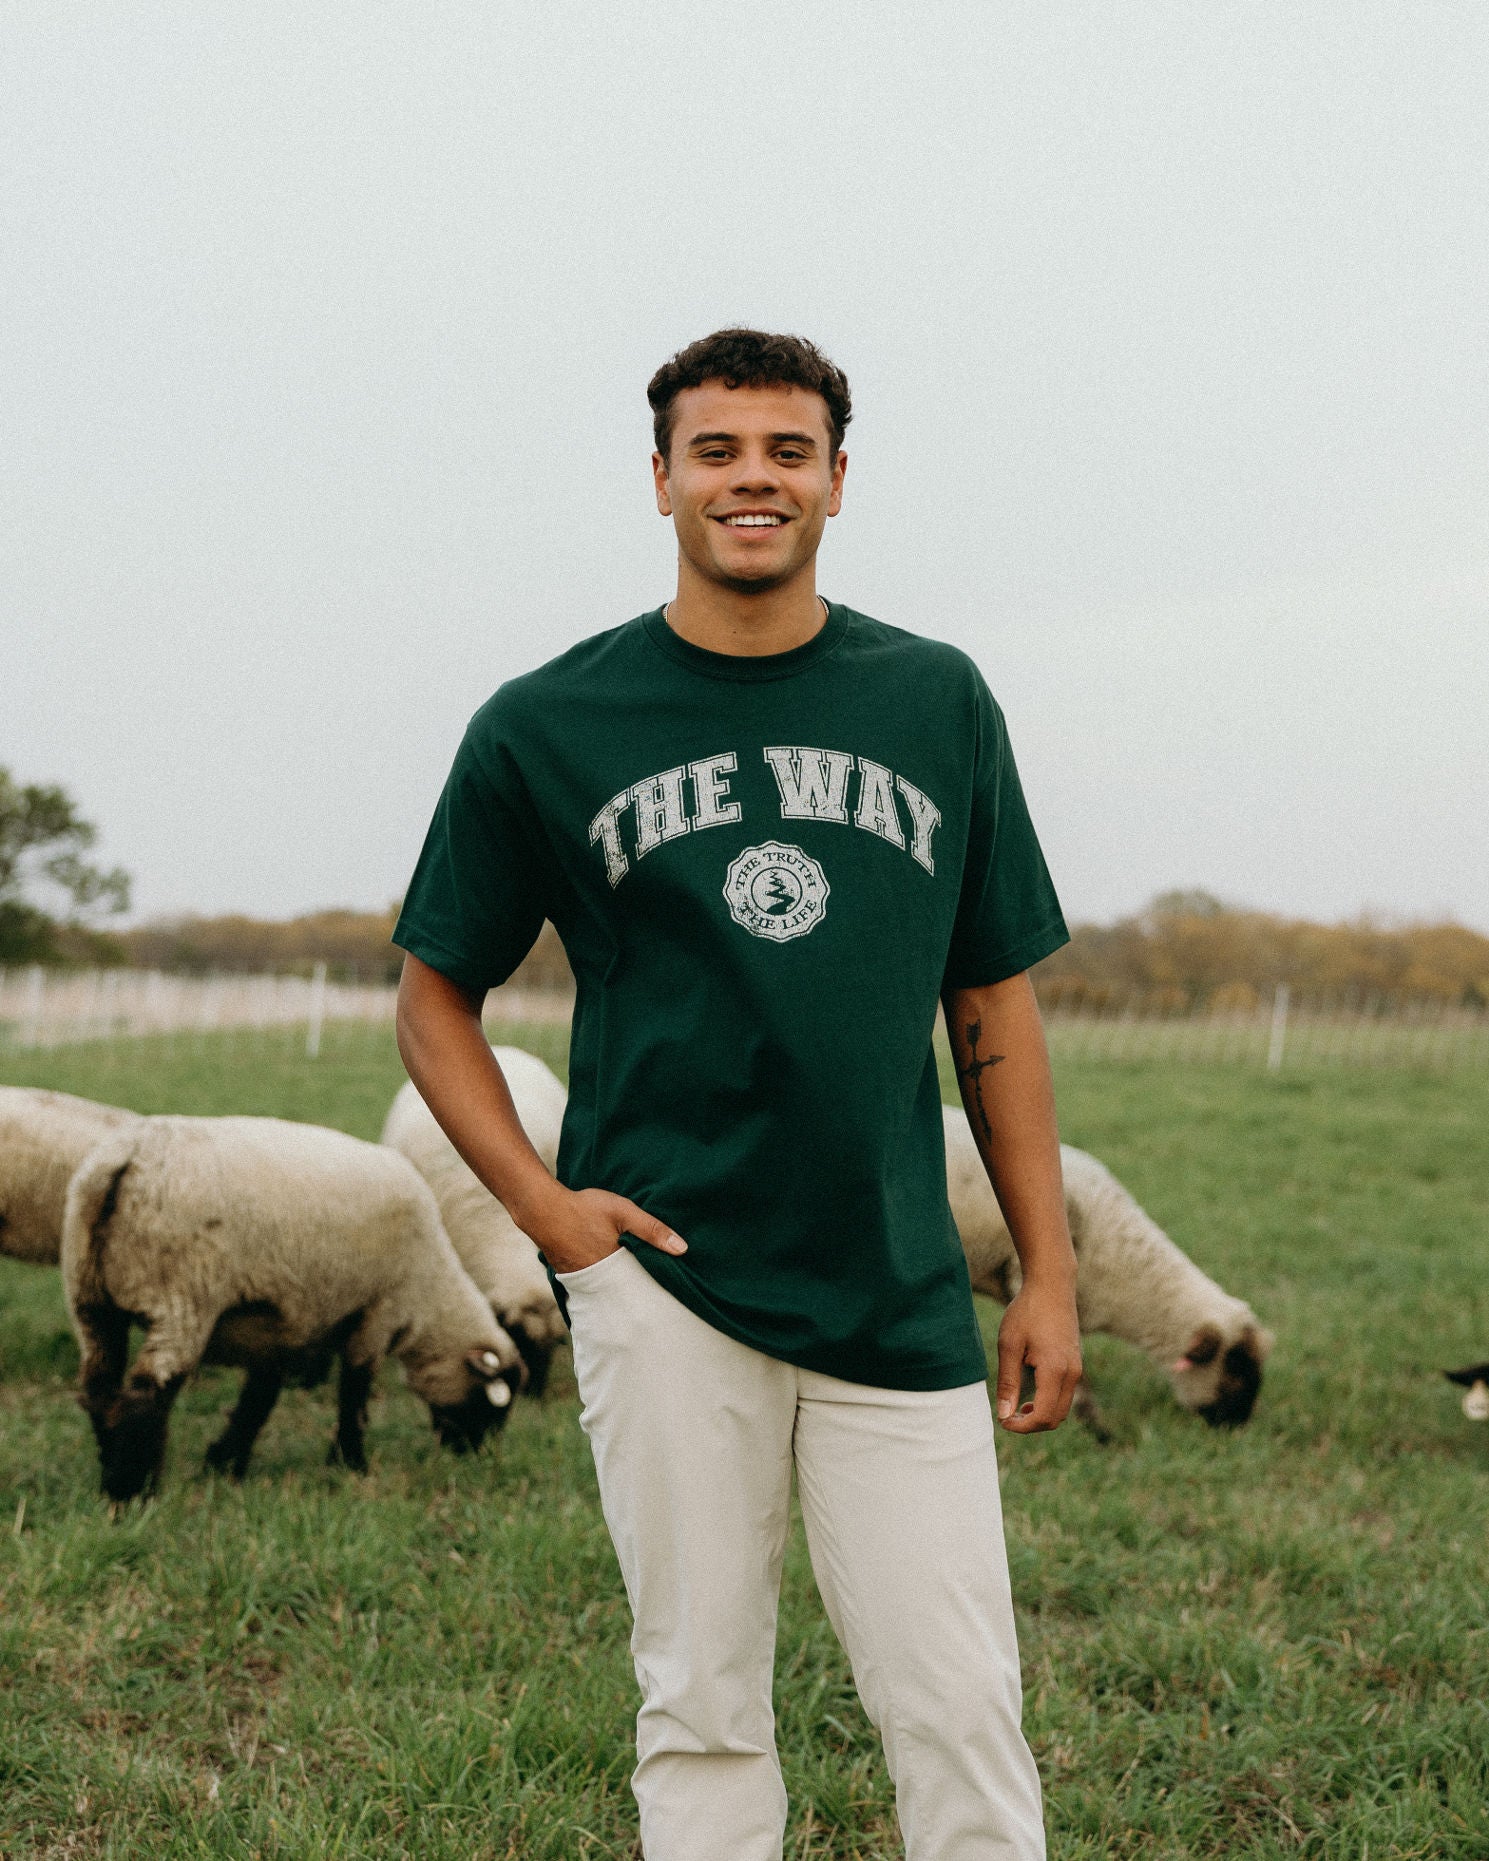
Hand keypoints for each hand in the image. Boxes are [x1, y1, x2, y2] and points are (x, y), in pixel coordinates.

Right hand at [524, 1183, 687, 1276]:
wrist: (542, 1208)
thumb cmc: (584, 1208)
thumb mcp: (623, 1212)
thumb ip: (652, 1230)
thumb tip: (683, 1249)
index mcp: (614, 1268)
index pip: (641, 1286)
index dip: (653, 1287)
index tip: (667, 1290)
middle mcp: (596, 1280)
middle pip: (624, 1291)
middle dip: (637, 1291)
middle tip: (653, 1294)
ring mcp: (579, 1279)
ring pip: (606, 1288)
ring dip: (617, 1286)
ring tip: (632, 1284)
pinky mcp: (568, 1274)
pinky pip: (589, 1282)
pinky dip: (600, 1280)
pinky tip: (606, 1272)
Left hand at [995, 1276, 1081, 1432]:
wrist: (1051, 1286)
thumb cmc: (1026, 1312)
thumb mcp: (1009, 1346)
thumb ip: (1008, 1382)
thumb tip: (1003, 1415)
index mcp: (1055, 1370)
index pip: (1043, 1416)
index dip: (1022, 1426)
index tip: (1002, 1420)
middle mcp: (1072, 1373)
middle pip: (1056, 1418)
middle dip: (1031, 1424)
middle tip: (1007, 1416)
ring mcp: (1077, 1369)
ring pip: (1062, 1408)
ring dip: (1041, 1415)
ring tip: (1017, 1406)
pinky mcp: (1076, 1364)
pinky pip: (1065, 1395)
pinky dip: (1049, 1403)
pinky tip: (1030, 1394)